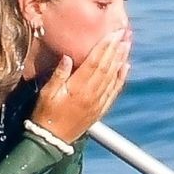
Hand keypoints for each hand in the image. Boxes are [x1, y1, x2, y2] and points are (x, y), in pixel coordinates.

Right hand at [30, 28, 131, 142]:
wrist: (52, 140)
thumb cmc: (45, 114)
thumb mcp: (47, 93)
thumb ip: (58, 75)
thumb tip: (68, 57)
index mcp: (78, 88)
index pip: (95, 62)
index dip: (105, 47)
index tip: (113, 33)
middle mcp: (92, 94)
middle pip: (107, 67)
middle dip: (116, 49)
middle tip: (125, 33)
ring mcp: (98, 103)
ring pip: (113, 77)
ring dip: (121, 59)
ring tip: (127, 44)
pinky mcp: (100, 110)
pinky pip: (114, 92)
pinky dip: (121, 78)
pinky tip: (125, 67)